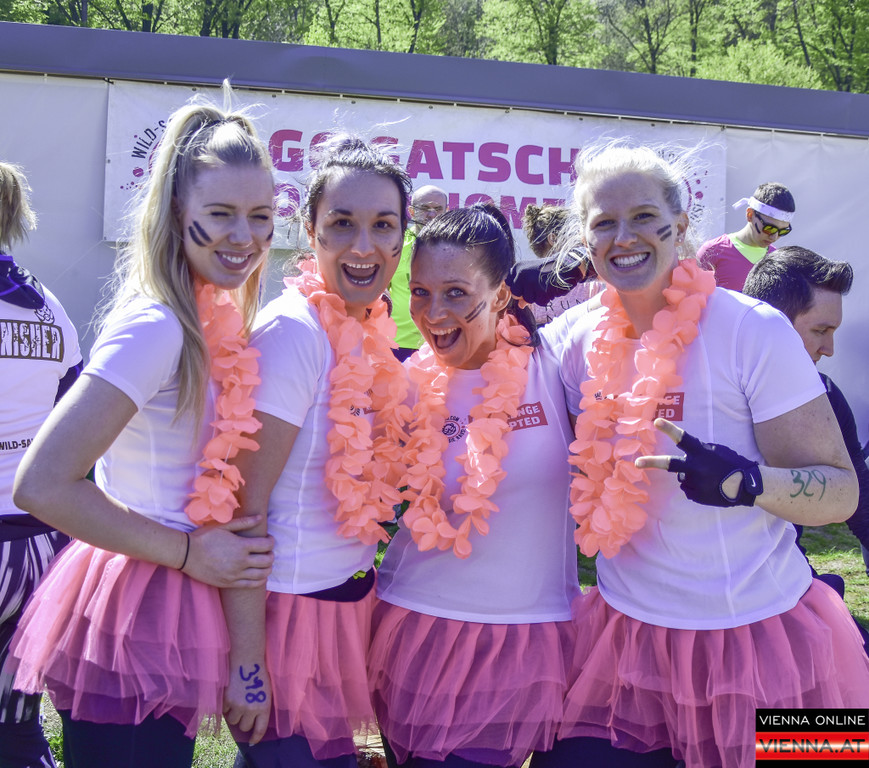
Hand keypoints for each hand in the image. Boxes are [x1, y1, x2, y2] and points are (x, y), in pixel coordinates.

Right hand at [183, 516, 273, 587]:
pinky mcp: (229, 583)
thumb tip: (260, 518)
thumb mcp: (224, 526)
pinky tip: (259, 575)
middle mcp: (241, 562)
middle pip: (267, 561)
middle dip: (271, 555)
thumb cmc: (204, 537)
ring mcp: (235, 574)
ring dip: (268, 568)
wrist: (186, 554)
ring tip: (265, 563)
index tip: (268, 539)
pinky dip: (260, 580)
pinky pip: (250, 585)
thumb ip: (244, 522)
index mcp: (241, 546)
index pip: (266, 545)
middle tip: (268, 551)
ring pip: (261, 574)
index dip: (271, 541)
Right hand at [223, 658, 271, 745]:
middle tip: (244, 710)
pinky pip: (224, 711)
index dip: (255, 738)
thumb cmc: (258, 675)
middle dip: (243, 721)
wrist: (246, 660)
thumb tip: (252, 724)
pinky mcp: (226, 700)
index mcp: (264, 707)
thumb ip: (261, 708)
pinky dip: (226, 706)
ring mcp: (237, 705)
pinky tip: (231, 694)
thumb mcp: (266, 692)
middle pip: (244, 727)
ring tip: (238, 700)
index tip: (252, 742)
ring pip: (233, 721)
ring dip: (234, 714)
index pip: (259, 730)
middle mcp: (251, 709)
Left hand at [506, 254, 587, 305]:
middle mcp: (521, 273)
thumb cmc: (548, 271)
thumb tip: (520, 305)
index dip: (517, 288)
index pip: (508, 284)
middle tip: (536, 287)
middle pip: (515, 294)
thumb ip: (523, 289)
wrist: (566, 266)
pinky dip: (545, 298)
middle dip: (525, 295)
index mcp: (517, 267)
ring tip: (544, 286)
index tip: (526, 285)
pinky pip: (539, 302)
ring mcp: (530, 281)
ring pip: (527, 300)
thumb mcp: (531, 276)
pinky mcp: (540, 289)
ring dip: (536, 297)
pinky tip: (550, 289)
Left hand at [635, 418, 762, 506]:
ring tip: (708, 478)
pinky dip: (696, 487)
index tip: (656, 421)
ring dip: (690, 476)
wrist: (745, 486)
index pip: (682, 438)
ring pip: (682, 477)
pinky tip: (709, 486)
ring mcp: (694, 483)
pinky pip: (689, 489)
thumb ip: (699, 451)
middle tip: (637, 463)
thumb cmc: (732, 464)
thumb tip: (685, 456)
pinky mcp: (696, 495)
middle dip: (651, 463)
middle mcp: (695, 467)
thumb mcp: (716, 450)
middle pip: (669, 464)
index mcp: (701, 453)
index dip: (669, 429)